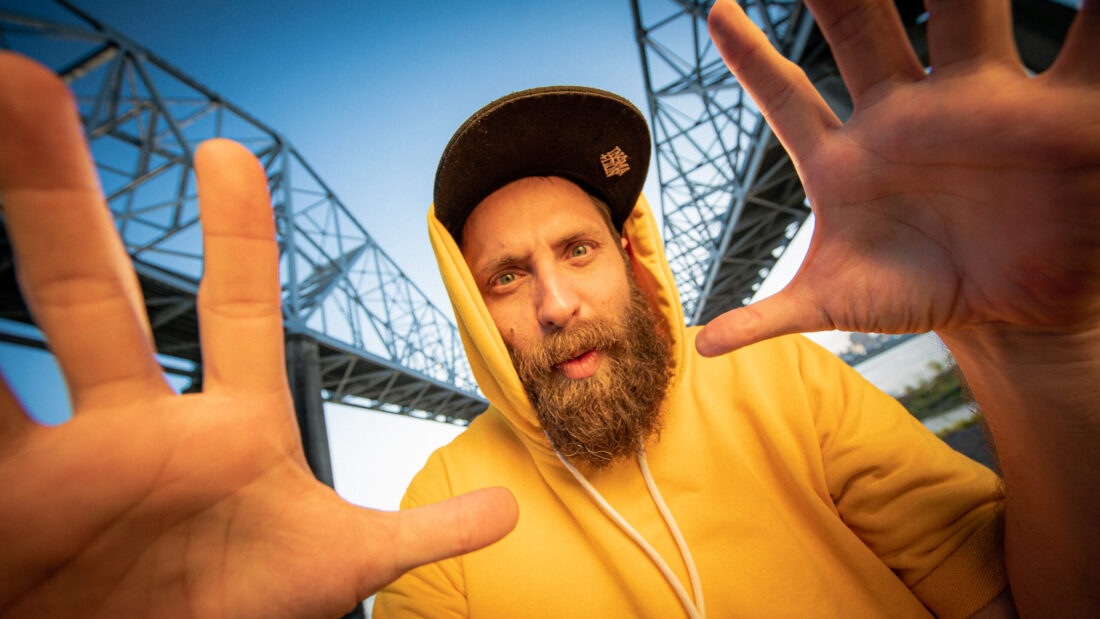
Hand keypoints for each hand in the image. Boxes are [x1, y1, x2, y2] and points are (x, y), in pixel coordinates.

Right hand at [0, 53, 516, 618]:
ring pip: (17, 340)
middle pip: (92, 294)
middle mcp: (140, 428)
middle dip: (55, 194)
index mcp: (231, 429)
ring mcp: (67, 464)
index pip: (236, 309)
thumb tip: (507, 510)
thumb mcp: (339, 568)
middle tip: (22, 86)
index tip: (229, 154)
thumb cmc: (245, 609)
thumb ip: (421, 532)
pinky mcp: (7, 509)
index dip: (236, 233)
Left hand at [696, 0, 1099, 355]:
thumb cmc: (911, 292)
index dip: (752, 57)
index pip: (787, 97)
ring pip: (962, 20)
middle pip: (863, 35)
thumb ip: (769, 317)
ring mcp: (978, 107)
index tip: (715, 12)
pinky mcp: (1054, 118)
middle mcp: (906, 116)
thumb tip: (703, 347)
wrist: (1003, 312)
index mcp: (846, 157)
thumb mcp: (836, 305)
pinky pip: (1079, 53)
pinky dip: (1093, 17)